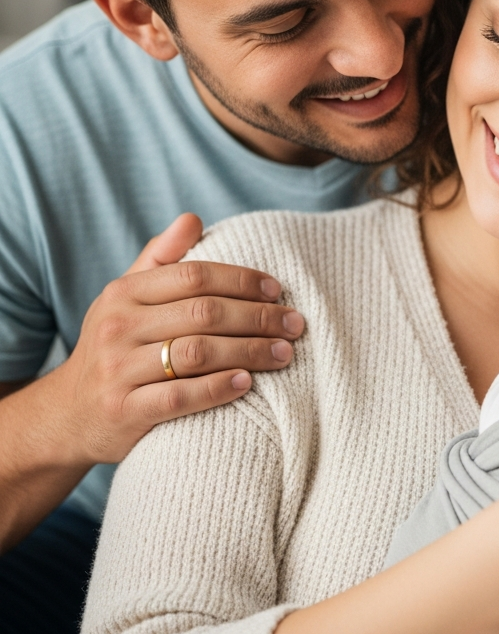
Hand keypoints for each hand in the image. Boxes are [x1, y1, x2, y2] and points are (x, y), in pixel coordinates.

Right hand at [50, 213, 303, 464]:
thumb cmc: (116, 346)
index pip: (194, 275)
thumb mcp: (127, 298)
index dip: (241, 279)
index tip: (277, 289)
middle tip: (294, 324)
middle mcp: (118, 328)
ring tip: (284, 354)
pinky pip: (180, 398)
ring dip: (249, 352)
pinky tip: (248, 383)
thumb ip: (161, 258)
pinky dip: (219, 389)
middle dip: (257, 317)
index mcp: (123, 293)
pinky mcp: (124, 412)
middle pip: (203, 313)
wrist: (69, 414)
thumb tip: (193, 218)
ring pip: (197, 354)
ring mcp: (118, 371)